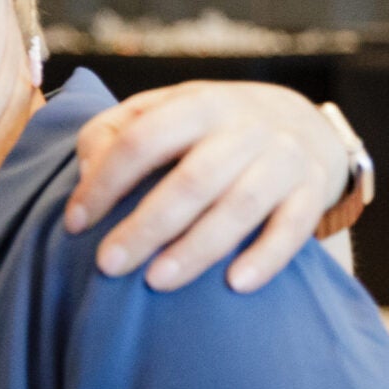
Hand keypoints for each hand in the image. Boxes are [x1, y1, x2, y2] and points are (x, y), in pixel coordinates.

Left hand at [64, 83, 349, 293]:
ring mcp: (283, 159)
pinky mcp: (312, 192)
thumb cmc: (209, 126)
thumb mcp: (161, 111)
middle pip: (192, 180)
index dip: (105, 182)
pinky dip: (266, 258)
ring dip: (196, 248)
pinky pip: (292, 229)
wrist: (303, 123)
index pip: (143, 140)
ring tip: (156, 282)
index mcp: (197, 104)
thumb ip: (112, 133)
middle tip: (109, 265)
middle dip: (146, 226)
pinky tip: (234, 285)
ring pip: (239, 207)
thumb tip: (87, 172)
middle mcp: (245, 129)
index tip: (75, 223)